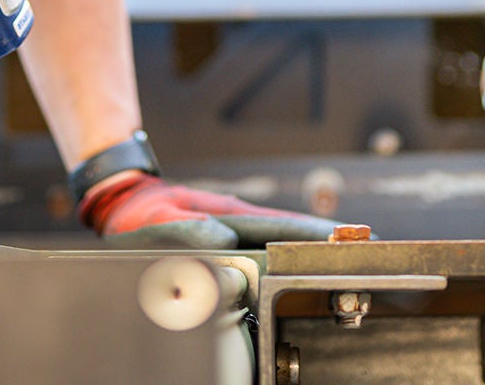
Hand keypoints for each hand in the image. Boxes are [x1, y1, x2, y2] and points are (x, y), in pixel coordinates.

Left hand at [78, 171, 341, 248]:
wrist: (125, 203)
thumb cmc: (140, 210)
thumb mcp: (158, 219)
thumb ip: (186, 229)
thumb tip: (221, 239)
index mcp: (228, 214)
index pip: (282, 225)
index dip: (316, 233)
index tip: (348, 238)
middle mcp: (237, 222)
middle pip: (290, 236)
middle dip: (324, 245)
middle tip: (359, 260)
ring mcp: (235, 233)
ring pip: (276, 247)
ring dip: (304, 257)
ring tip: (336, 274)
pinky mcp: (227, 246)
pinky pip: (259, 257)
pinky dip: (279, 266)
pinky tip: (290, 282)